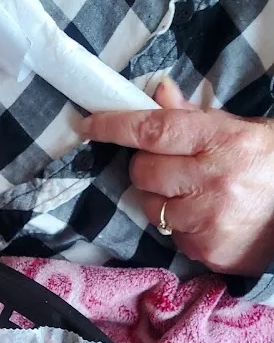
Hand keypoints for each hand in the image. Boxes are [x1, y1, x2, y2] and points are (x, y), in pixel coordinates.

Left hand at [80, 79, 273, 275]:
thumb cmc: (270, 166)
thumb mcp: (241, 130)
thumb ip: (194, 117)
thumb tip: (158, 92)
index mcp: (221, 139)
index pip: (153, 129)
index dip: (115, 126)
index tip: (87, 124)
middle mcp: (211, 179)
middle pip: (142, 171)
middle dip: (146, 168)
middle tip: (171, 167)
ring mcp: (205, 218)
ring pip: (149, 207)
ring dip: (161, 200)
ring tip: (194, 196)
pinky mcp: (204, 249)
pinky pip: (169, 235)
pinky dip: (180, 227)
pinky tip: (206, 219)